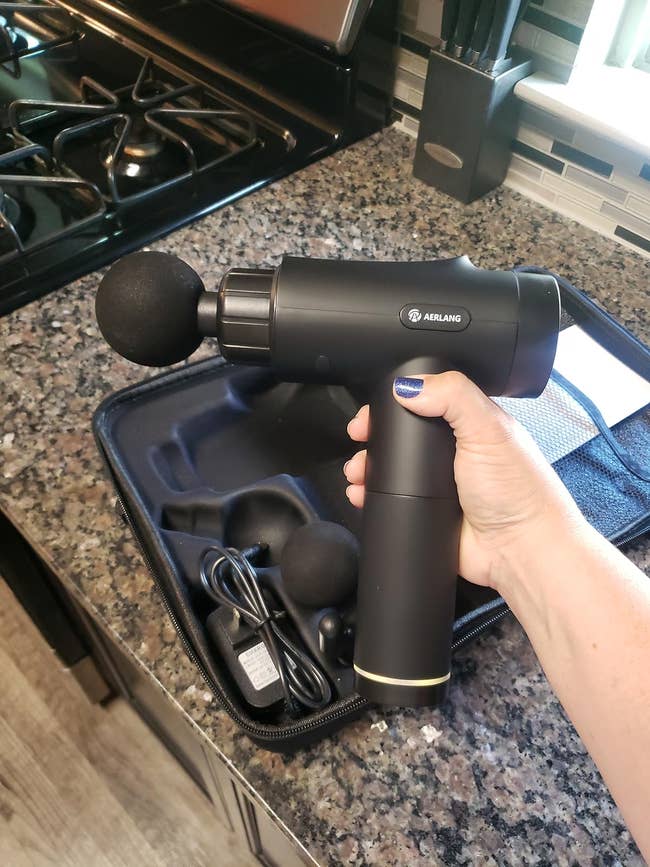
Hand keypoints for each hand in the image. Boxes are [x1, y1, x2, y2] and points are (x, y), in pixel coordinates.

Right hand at [344, 372, 585, 594]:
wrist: (519, 551)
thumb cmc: (517, 490)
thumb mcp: (488, 429)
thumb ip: (453, 396)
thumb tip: (407, 386)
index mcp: (470, 424)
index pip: (426, 401)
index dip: (396, 401)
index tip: (372, 411)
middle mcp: (453, 452)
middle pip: (402, 435)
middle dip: (374, 437)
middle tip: (358, 438)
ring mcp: (438, 484)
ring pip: (391, 468)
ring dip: (367, 467)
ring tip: (356, 472)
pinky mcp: (427, 513)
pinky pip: (391, 500)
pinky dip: (370, 497)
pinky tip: (361, 495)